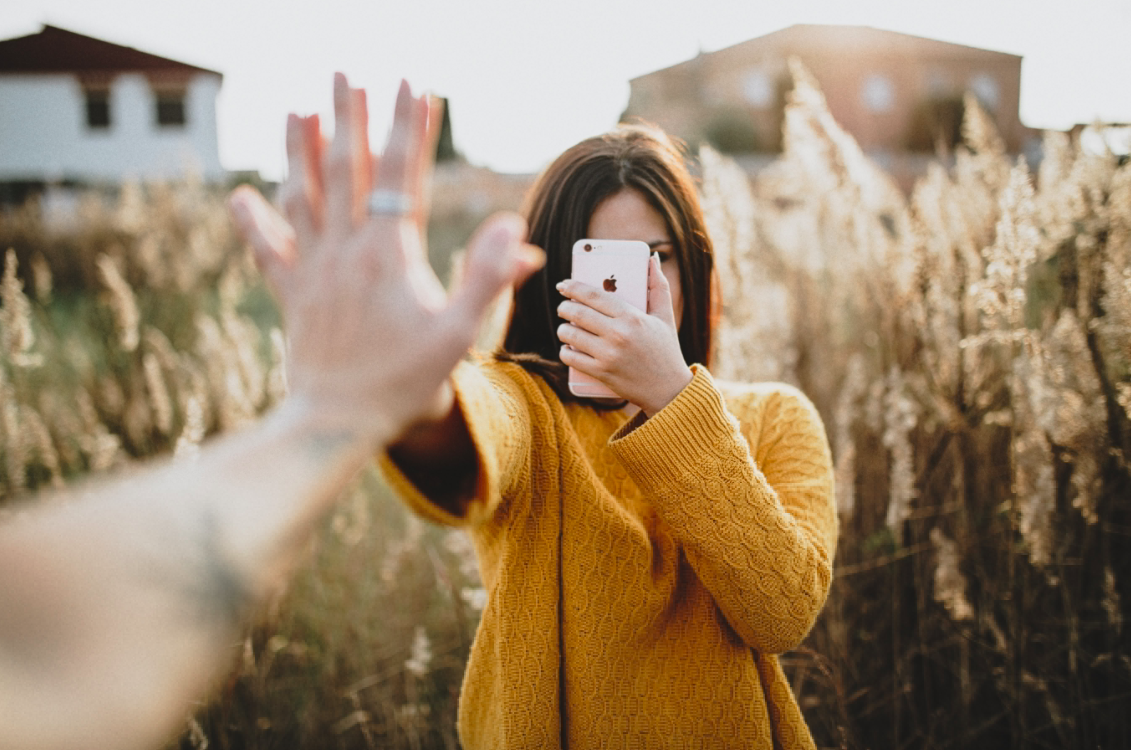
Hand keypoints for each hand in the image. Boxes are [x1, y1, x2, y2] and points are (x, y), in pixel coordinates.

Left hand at [228, 74, 542, 445]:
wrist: (338, 423)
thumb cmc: (406, 383)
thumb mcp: (460, 334)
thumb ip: (489, 278)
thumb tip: (516, 229)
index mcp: (390, 254)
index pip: (403, 175)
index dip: (410, 127)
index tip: (415, 85)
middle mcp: (346, 250)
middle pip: (346, 169)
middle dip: (349, 116)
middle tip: (346, 73)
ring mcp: (313, 270)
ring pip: (303, 196)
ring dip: (300, 149)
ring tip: (299, 109)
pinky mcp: (291, 295)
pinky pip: (268, 250)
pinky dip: (252, 221)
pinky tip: (240, 196)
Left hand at [556, 254, 691, 415]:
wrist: (669, 390)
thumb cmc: (666, 350)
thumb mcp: (666, 316)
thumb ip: (658, 285)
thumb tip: (652, 258)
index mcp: (632, 317)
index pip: (594, 295)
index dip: (573, 287)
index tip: (563, 285)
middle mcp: (618, 335)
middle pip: (577, 313)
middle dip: (564, 307)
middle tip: (564, 307)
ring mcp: (608, 355)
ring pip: (570, 334)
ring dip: (563, 329)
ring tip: (566, 328)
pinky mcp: (601, 373)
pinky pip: (570, 357)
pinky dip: (565, 351)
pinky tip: (568, 347)